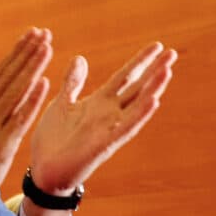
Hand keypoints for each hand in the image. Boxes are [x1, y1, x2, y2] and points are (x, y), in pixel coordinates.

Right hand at [0, 29, 52, 210]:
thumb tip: (2, 96)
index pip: (1, 73)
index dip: (17, 53)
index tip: (31, 35)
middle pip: (9, 76)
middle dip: (27, 52)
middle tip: (43, 32)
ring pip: (16, 90)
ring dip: (31, 67)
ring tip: (46, 47)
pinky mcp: (2, 144)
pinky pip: (20, 118)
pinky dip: (31, 99)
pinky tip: (44, 83)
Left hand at [29, 42, 175, 192]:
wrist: (43, 170)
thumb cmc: (53, 139)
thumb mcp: (62, 103)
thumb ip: (73, 82)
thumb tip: (80, 58)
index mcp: (99, 102)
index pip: (125, 76)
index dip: (140, 61)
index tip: (158, 45)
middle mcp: (108, 114)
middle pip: (137, 88)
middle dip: (154, 71)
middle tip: (172, 53)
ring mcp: (109, 128)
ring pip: (137, 106)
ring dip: (153, 89)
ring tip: (167, 71)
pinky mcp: (105, 145)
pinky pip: (126, 128)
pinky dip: (140, 115)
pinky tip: (154, 101)